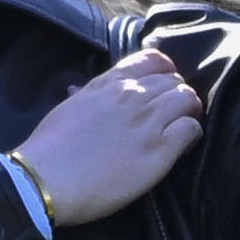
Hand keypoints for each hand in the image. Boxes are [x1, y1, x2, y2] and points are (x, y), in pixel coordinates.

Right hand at [17, 52, 204, 225]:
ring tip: (183, 127)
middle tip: (174, 114)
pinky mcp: (159, 150)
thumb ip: (83, 94)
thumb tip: (79, 89)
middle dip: (178, 94)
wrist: (46, 179)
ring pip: (187, 99)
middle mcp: (132, 95)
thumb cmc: (50, 148)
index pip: (152, 60)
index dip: (166, 72)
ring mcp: (148, 121)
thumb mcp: (67, 108)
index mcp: (108, 83)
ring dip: (189, 111)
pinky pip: (191, 129)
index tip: (164, 86)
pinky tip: (184, 145)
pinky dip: (192, 134)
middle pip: (174, 81)